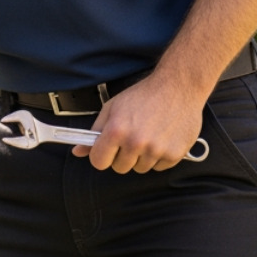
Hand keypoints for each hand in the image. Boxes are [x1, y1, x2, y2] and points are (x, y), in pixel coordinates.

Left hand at [72, 74, 206, 172]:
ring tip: (148, 135)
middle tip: (131, 138)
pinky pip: (159, 167)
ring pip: (140, 168)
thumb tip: (78, 151)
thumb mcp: (112, 108)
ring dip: (142, 157)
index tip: (106, 150)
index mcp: (116, 131)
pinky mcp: (174, 154)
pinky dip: (159, 157)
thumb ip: (94, 132)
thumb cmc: (144, 96)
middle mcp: (136, 143)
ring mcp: (156, 150)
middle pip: (120, 168)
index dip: (101, 156)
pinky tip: (162, 138)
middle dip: (122, 156)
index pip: (99, 162)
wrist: (178, 87)